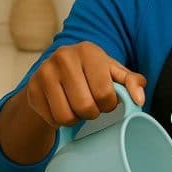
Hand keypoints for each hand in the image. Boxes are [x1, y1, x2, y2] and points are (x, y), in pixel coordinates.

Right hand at [25, 41, 146, 127]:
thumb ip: (132, 82)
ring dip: (77, 118)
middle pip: (85, 107)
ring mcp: (44, 72)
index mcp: (88, 51)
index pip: (105, 93)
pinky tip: (64, 107)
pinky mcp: (31, 89)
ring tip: (78, 107)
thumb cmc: (91, 73)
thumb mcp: (114, 73)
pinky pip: (52, 120)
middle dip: (93, 112)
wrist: (56, 71)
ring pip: (66, 116)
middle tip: (92, 106)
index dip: (109, 104)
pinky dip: (61, 121)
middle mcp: (63, 57)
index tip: (107, 100)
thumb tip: (140, 99)